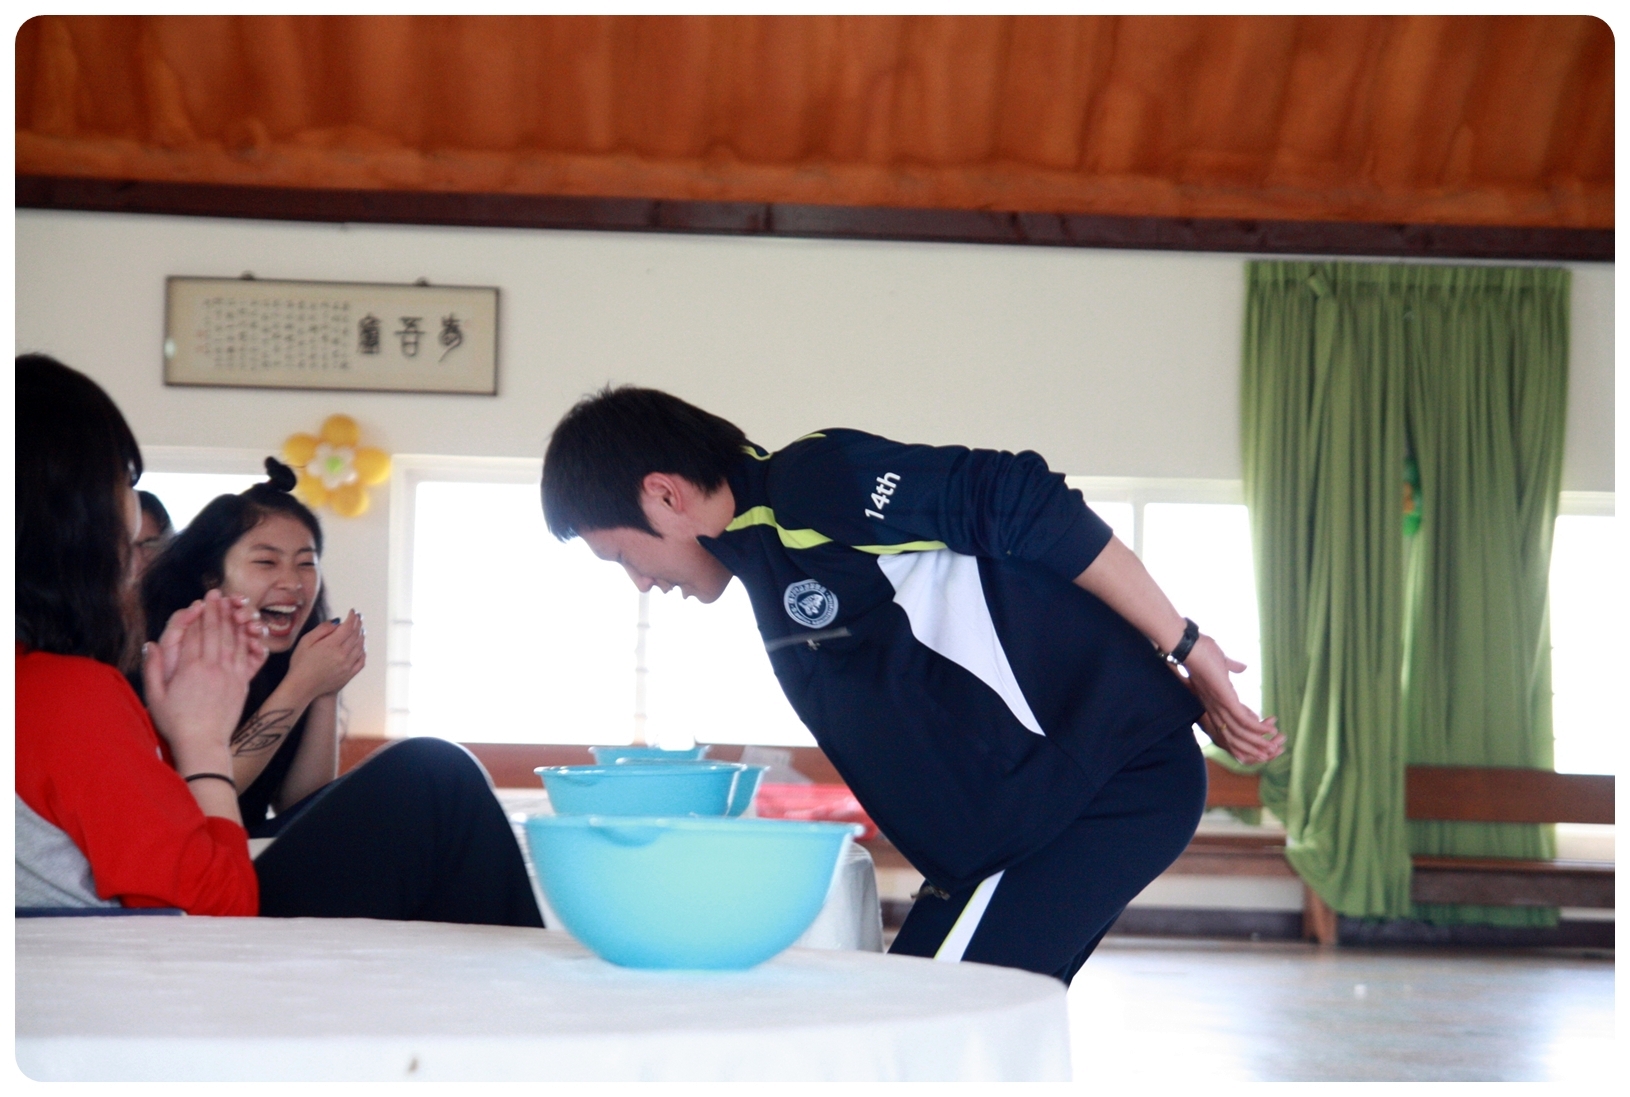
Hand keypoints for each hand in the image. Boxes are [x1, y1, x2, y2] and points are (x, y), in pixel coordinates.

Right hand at [143, 590, 268, 772]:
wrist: (203, 743)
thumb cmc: (175, 723)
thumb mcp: (155, 696)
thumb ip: (153, 668)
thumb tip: (151, 644)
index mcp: (189, 669)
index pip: (195, 634)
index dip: (198, 615)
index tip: (200, 601)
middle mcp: (212, 668)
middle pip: (215, 632)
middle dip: (216, 610)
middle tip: (216, 593)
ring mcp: (230, 675)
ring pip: (233, 640)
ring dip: (232, 620)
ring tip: (231, 604)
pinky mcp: (242, 683)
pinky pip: (246, 655)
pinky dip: (246, 639)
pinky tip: (245, 629)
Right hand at [285, 610, 365, 699]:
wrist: (301, 687)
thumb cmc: (300, 663)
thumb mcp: (305, 642)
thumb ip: (322, 629)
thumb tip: (337, 621)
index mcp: (332, 645)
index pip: (348, 626)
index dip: (352, 617)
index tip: (353, 611)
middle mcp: (343, 655)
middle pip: (356, 635)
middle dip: (358, 624)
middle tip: (358, 617)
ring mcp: (348, 666)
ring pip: (360, 647)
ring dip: (361, 636)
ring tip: (360, 629)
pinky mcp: (349, 675)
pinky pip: (361, 660)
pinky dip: (363, 651)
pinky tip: (361, 647)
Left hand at [1173, 634, 1283, 765]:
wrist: (1188, 645)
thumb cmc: (1201, 651)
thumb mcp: (1221, 662)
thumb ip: (1232, 667)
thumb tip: (1243, 667)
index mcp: (1213, 702)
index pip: (1230, 725)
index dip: (1246, 733)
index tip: (1261, 736)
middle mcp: (1215, 708)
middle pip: (1233, 736)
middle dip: (1252, 746)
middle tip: (1269, 753)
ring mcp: (1219, 705)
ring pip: (1239, 732)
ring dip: (1258, 741)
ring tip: (1273, 747)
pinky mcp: (1225, 700)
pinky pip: (1242, 720)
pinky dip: (1257, 727)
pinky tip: (1268, 730)